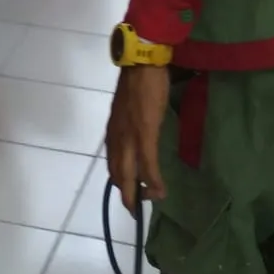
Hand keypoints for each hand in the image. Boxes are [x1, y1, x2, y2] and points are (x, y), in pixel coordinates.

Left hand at [106, 65, 170, 212]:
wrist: (141, 65)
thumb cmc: (137, 83)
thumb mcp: (127, 110)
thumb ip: (128, 124)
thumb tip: (136, 134)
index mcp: (113, 133)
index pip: (113, 164)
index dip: (120, 181)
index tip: (128, 192)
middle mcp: (116, 139)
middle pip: (118, 175)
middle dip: (127, 194)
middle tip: (136, 209)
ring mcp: (129, 138)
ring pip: (131, 174)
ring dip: (140, 192)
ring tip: (152, 201)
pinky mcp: (144, 134)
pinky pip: (147, 164)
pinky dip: (153, 181)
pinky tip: (160, 191)